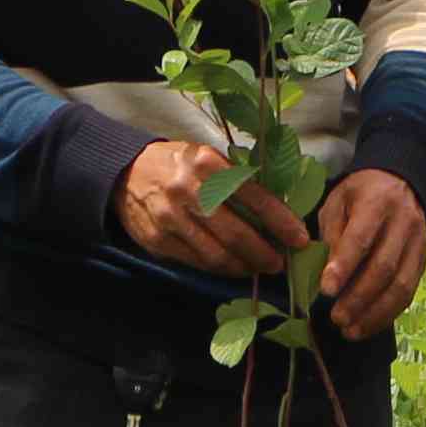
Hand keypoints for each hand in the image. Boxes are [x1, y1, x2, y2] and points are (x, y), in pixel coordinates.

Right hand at [118, 139, 310, 279]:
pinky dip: (220, 268)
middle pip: (237, 233)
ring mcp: (170, 219)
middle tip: (280, 262)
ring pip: (217, 255)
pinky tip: (233, 266)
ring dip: (244, 266)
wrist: (125, 173)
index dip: (281, 222)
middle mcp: (188, 190)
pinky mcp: (158, 241)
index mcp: (207, 163)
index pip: (254, 197)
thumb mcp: (208, 158)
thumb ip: (237, 180)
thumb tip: (278, 211)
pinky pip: (197, 262)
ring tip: (259, 267)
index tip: (300, 238)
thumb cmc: (178, 165)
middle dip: (265, 253)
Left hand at [314, 169, 425, 336]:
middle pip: (384, 267)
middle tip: (336, 318)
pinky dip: (388, 313)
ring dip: (375, 313)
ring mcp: (418, 244)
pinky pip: (409, 292)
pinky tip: (369, 324)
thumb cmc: (361, 193)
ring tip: (350, 330)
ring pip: (401, 285)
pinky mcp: (423, 260)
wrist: (402, 182)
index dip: (344, 267)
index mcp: (377, 202)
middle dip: (358, 297)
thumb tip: (326, 272)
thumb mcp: (338, 201)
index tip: (326, 290)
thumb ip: (332, 233)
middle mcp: (403, 223)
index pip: (361, 238)